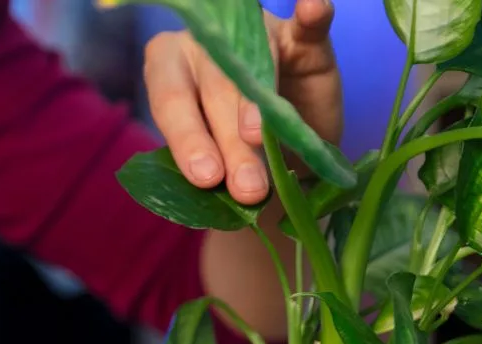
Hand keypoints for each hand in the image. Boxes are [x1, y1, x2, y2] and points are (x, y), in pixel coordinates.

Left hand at [143, 0, 342, 203]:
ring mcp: (255, 36)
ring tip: (262, 141)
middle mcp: (206, 44)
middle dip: (230, 142)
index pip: (171, 100)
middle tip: (246, 187)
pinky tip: (312, 8)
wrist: (283, 153)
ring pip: (256, 68)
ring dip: (259, 108)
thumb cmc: (230, 156)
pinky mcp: (300, 37)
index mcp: (169, 69)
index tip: (206, 176)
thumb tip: (216, 185)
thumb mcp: (216, 164)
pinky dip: (312, 15)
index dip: (188, 138)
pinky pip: (308, 25)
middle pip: (216, 89)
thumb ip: (213, 168)